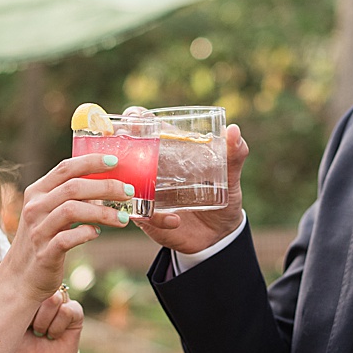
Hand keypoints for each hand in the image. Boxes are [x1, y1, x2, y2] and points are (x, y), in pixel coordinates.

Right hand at [3, 154, 134, 301]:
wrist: (21, 277)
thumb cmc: (44, 239)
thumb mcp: (51, 212)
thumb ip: (70, 196)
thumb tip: (107, 183)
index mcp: (37, 192)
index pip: (65, 168)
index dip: (91, 161)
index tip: (116, 162)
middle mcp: (35, 208)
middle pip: (73, 187)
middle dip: (106, 186)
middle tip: (129, 192)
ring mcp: (38, 230)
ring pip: (72, 210)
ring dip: (103, 212)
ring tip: (123, 218)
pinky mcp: (45, 252)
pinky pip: (67, 238)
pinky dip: (86, 234)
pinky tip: (97, 234)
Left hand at [5, 288, 83, 352]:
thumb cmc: (15, 350)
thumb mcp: (9, 326)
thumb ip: (16, 305)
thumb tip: (20, 286)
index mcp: (26, 296)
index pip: (27, 281)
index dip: (22, 295)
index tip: (17, 318)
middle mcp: (45, 297)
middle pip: (42, 288)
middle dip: (32, 309)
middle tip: (28, 328)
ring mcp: (61, 305)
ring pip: (55, 297)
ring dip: (44, 319)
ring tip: (40, 333)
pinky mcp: (75, 317)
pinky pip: (69, 310)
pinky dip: (58, 324)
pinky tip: (52, 336)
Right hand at [132, 123, 248, 254]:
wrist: (220, 235)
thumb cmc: (224, 198)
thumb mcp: (231, 177)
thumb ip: (234, 155)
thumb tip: (234, 130)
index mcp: (170, 152)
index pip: (145, 127)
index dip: (135, 118)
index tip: (136, 117)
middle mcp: (151, 169)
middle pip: (123, 149)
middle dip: (118, 143)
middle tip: (125, 143)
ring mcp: (145, 192)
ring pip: (120, 180)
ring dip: (122, 180)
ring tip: (139, 185)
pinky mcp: (146, 216)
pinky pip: (140, 214)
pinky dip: (156, 216)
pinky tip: (176, 219)